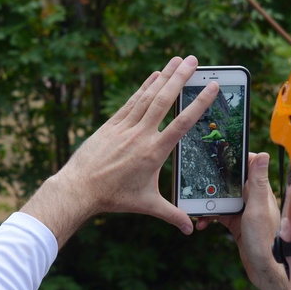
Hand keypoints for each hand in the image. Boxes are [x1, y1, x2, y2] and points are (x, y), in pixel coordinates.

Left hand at [22, 56, 217, 245]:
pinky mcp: (111, 125)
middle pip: (164, 100)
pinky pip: (131, 102)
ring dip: (164, 76)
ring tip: (178, 60)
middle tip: (194, 60)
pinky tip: (154, 75)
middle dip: (181, 78)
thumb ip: (171, 214)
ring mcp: (124, 127)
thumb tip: (189, 229)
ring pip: (148, 96)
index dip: (199, 103)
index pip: (182, 123)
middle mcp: (140, 135)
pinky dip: (144, 87)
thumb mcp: (146, 205)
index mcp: (153, 152)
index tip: (212, 86)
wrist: (79, 189)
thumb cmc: (113, 198)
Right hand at [198, 152, 287, 289]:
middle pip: (231, 182)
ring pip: (222, 198)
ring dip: (209, 202)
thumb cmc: (264, 241)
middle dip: (215, 182)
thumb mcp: (256, 209)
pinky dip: (209, 217)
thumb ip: (257, 183)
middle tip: (199, 181)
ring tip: (196, 208)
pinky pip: (219, 214)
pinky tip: (201, 224)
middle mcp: (253, 199)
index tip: (219, 155)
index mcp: (261, 192)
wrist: (264, 269)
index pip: (249, 166)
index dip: (235, 159)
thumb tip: (263, 154)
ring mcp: (244, 211)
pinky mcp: (237, 223)